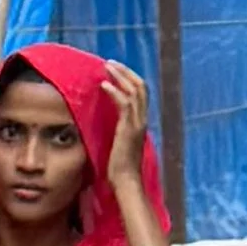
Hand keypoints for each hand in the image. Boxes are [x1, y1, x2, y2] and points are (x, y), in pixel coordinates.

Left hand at [103, 62, 150, 189]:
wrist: (127, 183)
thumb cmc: (120, 169)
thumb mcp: (120, 145)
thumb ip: (119, 132)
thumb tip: (110, 125)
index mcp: (140, 123)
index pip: (140, 94)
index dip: (129, 79)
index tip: (115, 71)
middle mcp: (142, 120)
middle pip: (140, 87)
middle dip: (125, 72)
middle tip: (110, 63)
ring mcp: (138, 124)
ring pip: (134, 91)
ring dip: (120, 76)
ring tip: (107, 67)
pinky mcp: (130, 129)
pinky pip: (125, 103)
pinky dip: (115, 91)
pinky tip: (104, 85)